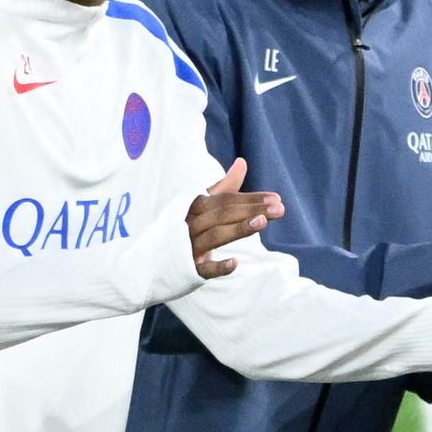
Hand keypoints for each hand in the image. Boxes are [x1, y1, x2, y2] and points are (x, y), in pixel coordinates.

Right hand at [186, 158, 285, 276]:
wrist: (151, 258)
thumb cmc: (183, 226)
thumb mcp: (202, 204)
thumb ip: (224, 187)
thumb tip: (242, 162)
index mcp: (195, 207)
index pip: (226, 199)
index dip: (251, 198)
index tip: (276, 198)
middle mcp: (191, 224)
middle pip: (223, 214)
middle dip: (251, 210)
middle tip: (280, 209)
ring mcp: (189, 247)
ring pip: (215, 236)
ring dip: (238, 229)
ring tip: (262, 222)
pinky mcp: (188, 269)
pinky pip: (204, 268)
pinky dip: (218, 266)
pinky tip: (235, 263)